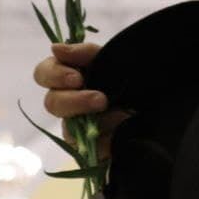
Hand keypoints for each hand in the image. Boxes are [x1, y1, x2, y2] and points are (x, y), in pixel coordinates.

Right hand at [33, 42, 127, 159]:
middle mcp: (67, 102)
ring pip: (69, 128)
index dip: (54, 75)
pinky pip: (90, 148)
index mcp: (68, 77)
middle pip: (51, 103)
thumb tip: (56, 48)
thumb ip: (85, 53)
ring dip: (96, 122)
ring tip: (119, 114)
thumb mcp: (112, 60)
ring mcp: (76, 128)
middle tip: (101, 100)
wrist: (156, 108)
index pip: (43, 73)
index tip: (77, 77)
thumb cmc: (129, 80)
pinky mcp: (89, 149)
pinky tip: (122, 128)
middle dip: (75, 101)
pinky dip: (108, 137)